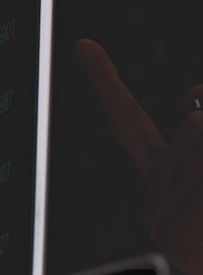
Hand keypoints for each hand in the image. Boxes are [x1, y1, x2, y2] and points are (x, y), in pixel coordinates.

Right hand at [76, 40, 202, 274]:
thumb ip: (197, 140)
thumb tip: (193, 106)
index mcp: (164, 181)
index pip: (129, 120)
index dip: (105, 81)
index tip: (83, 47)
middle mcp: (155, 198)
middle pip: (192, 124)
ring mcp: (162, 217)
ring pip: (197, 135)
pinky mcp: (176, 227)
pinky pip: (201, 176)